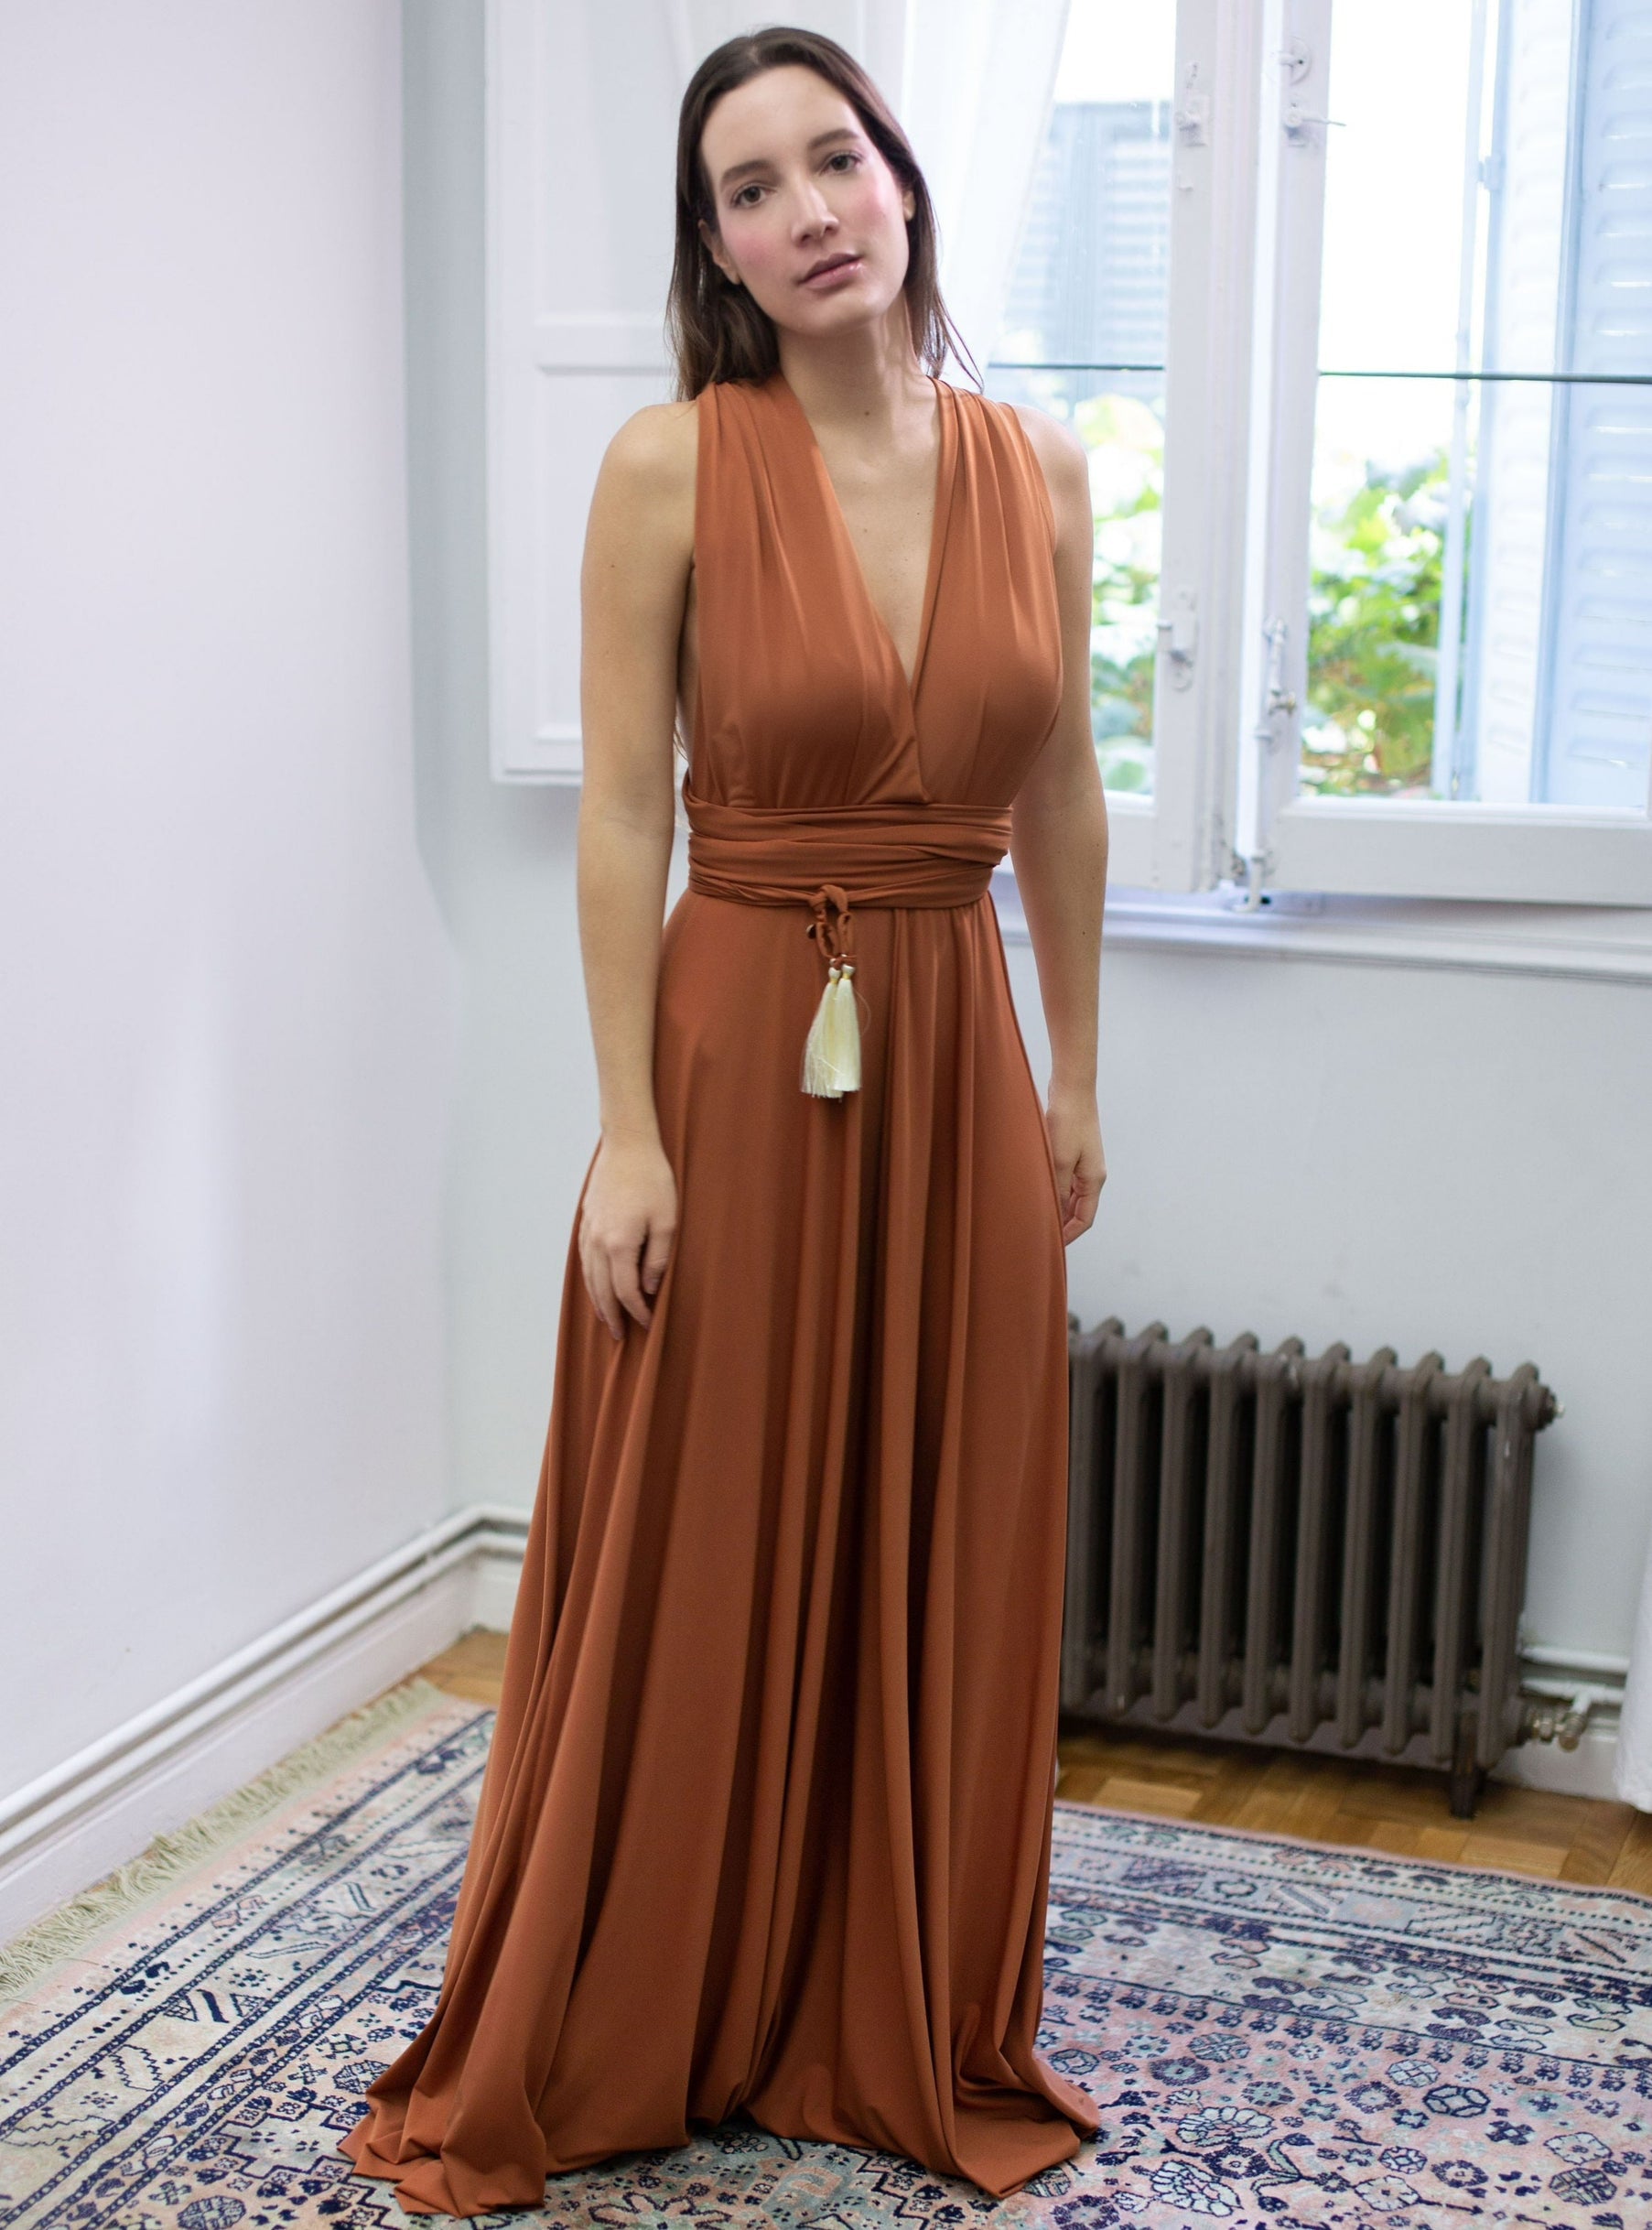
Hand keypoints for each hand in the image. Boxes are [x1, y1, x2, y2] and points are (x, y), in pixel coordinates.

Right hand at [579, 1133, 677, 1339]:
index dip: (637, 1311)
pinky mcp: (586, 1222)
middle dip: (612, 1315)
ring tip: (606, 1318)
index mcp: (619, 1244)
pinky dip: (589, 1279)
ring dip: (597, 1301)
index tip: (648, 1324)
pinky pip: (584, 1260)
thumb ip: (658, 1259)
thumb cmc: (653, 1181)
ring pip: (589, 1277)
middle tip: (620, 1335)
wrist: (627, 1146)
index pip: (625, 1291)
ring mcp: (588, 1232)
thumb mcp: (667, 1222)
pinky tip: (596, 1286)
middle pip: (601, 1290)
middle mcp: (598, 1242)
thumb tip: (649, 1289)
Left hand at [1045, 1085, 1105, 1246]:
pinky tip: (1037, 1193)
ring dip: (1057, 1207)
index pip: (1085, 1218)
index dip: (1069, 1235)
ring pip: (1071, 1196)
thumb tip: (1053, 1213)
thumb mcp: (1059, 1160)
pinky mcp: (1073, 1152)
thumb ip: (1057, 1189)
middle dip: (1062, 1224)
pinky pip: (1065, 1181)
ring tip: (1036, 1218)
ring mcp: (1084, 1163)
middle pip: (1079, 1209)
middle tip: (1039, 1235)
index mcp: (1094, 1179)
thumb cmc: (1068, 1120)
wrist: (1072, 1087)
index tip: (1051, 1246)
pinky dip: (1054, 1191)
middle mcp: (1092, 1174)